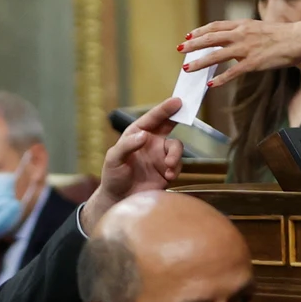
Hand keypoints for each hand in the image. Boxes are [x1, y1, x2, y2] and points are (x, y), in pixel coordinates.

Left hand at [81, 98, 184, 233]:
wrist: (119, 199)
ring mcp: (160, 157)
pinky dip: (175, 169)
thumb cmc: (113, 176)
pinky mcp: (167, 171)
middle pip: (169, 125)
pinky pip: (178, 165)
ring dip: (175, 155)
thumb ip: (127, 145)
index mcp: (137, 134)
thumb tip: (145, 135)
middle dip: (178, 118)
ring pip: (176, 147)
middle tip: (187, 114)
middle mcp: (151, 142)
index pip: (152, 118)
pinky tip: (168, 176)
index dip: (165, 109)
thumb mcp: (113, 158)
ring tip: (169, 166)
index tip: (177, 101)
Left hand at [182, 16, 300, 87]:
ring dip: (200, 62)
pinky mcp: (253, 63)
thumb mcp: (259, 29)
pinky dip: (220, 79)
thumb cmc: (282, 35)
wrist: (299, 39)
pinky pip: (233, 72)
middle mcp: (241, 34)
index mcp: (242, 24)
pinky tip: (211, 85)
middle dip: (193, 45)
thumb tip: (233, 44)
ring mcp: (246, 48)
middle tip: (180, 50)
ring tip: (188, 69)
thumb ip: (244, 35)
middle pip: (210, 38)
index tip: (189, 36)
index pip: (215, 26)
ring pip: (216, 55)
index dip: (200, 31)